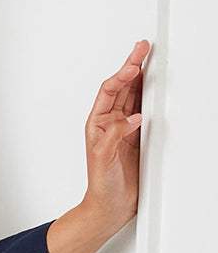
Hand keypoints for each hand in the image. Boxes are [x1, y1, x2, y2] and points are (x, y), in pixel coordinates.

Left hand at [82, 39, 150, 230]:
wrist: (110, 205)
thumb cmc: (101, 185)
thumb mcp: (103, 160)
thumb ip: (114, 137)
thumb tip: (130, 118)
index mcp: (97, 124)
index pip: (109, 92)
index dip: (121, 76)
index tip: (133, 65)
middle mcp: (110, 123)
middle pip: (122, 87)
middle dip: (132, 66)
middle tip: (142, 47)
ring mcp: (125, 128)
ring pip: (134, 95)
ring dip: (142, 77)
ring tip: (148, 57)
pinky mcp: (137, 136)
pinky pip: (145, 109)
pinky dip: (150, 95)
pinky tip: (155, 85)